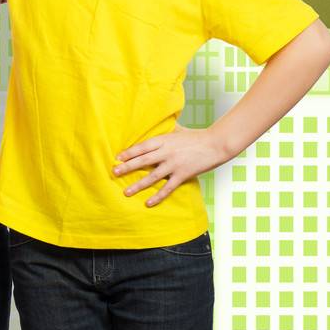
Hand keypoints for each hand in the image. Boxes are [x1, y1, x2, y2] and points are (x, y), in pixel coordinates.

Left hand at [113, 126, 231, 206]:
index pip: (142, 146)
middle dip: (127, 167)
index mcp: (164, 140)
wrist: (215, 144)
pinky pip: (167, 188)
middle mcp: (166, 152)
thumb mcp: (177, 130)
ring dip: (138, 184)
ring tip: (126, 192)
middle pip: (143, 160)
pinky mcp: (182, 175)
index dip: (129, 152)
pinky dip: (158, 196)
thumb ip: (165, 131)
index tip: (117, 157)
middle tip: (114, 172)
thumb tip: (154, 127)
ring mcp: (174, 164)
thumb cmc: (196, 136)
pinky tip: (148, 203)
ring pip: (152, 176)